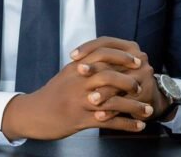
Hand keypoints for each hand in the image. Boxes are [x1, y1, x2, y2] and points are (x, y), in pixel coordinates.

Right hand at [1, 59, 152, 140]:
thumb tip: (104, 57)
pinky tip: (138, 126)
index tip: (137, 59)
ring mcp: (80, 101)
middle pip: (109, 76)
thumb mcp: (67, 74)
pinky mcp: (80, 120)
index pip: (103, 55)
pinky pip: (109, 122)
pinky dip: (126, 124)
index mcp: (77, 68)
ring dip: (134, 106)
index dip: (122, 57)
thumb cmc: (52, 94)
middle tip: (142, 84)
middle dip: (130, 80)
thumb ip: (85, 65)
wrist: (33, 113)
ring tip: (148, 110)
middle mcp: (79, 82)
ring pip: (112, 102)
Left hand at [71, 37, 171, 121]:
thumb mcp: (115, 65)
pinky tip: (99, 116)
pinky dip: (111, 110)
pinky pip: (125, 102)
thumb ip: (98, 60)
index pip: (105, 42)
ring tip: (89, 99)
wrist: (148, 96)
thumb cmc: (124, 78)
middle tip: (78, 71)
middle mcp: (138, 58)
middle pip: (112, 60)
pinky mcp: (145, 93)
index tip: (72, 56)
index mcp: (129, 47)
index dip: (87, 47)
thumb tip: (73, 58)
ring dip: (103, 92)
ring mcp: (144, 75)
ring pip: (119, 83)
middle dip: (93, 67)